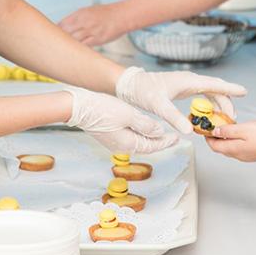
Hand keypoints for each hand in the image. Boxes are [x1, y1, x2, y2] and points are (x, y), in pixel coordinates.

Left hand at [59, 3, 126, 46]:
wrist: (122, 14)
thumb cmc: (106, 14)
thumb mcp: (88, 11)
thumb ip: (76, 19)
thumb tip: (64, 27)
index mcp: (80, 13)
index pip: (61, 24)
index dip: (55, 32)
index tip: (53, 38)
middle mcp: (84, 21)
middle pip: (65, 33)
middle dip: (59, 40)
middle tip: (56, 48)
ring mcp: (91, 30)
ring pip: (74, 40)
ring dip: (68, 46)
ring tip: (64, 52)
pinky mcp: (98, 38)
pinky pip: (85, 46)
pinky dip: (79, 50)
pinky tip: (76, 53)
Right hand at [62, 88, 178, 153]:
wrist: (79, 107)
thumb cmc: (102, 109)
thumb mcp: (129, 114)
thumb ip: (146, 125)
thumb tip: (159, 132)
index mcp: (128, 143)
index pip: (153, 146)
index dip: (166, 142)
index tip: (177, 138)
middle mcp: (121, 147)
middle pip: (146, 146)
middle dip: (159, 142)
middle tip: (172, 137)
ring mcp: (114, 143)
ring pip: (137, 142)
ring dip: (149, 138)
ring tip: (160, 133)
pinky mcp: (109, 136)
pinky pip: (129, 138)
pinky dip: (139, 134)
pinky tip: (142, 128)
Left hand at [115, 66, 246, 134]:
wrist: (131, 85)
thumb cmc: (144, 91)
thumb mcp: (158, 105)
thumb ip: (174, 117)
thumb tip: (189, 131)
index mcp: (188, 81)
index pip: (214, 85)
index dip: (230, 89)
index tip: (244, 91)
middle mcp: (190, 80)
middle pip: (215, 89)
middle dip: (227, 101)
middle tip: (234, 117)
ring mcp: (186, 84)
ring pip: (209, 92)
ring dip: (218, 103)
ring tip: (225, 118)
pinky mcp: (182, 88)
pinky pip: (201, 95)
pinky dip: (208, 104)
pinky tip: (209, 113)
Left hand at [205, 121, 255, 161]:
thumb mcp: (243, 129)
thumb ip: (227, 130)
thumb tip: (215, 131)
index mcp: (232, 149)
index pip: (213, 145)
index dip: (207, 137)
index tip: (204, 129)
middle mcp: (237, 155)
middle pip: (220, 147)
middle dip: (214, 138)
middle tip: (212, 127)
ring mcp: (245, 156)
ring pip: (229, 148)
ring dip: (224, 139)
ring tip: (225, 127)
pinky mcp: (252, 154)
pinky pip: (238, 148)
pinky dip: (233, 140)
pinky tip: (238, 133)